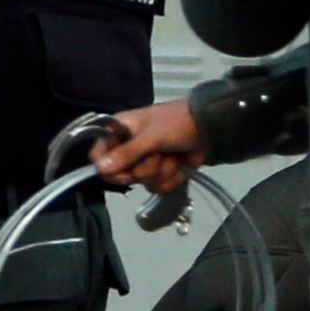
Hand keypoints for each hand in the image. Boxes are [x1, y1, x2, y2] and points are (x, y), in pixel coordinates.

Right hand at [91, 101, 206, 192]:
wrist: (210, 128)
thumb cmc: (177, 124)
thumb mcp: (151, 137)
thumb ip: (126, 153)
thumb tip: (99, 168)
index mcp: (121, 131)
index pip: (98, 155)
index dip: (109, 168)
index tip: (125, 171)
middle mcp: (129, 146)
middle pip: (122, 174)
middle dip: (145, 169)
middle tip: (157, 156)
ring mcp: (146, 160)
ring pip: (142, 182)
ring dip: (162, 172)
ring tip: (173, 156)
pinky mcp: (161, 171)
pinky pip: (158, 186)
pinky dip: (172, 177)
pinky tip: (180, 164)